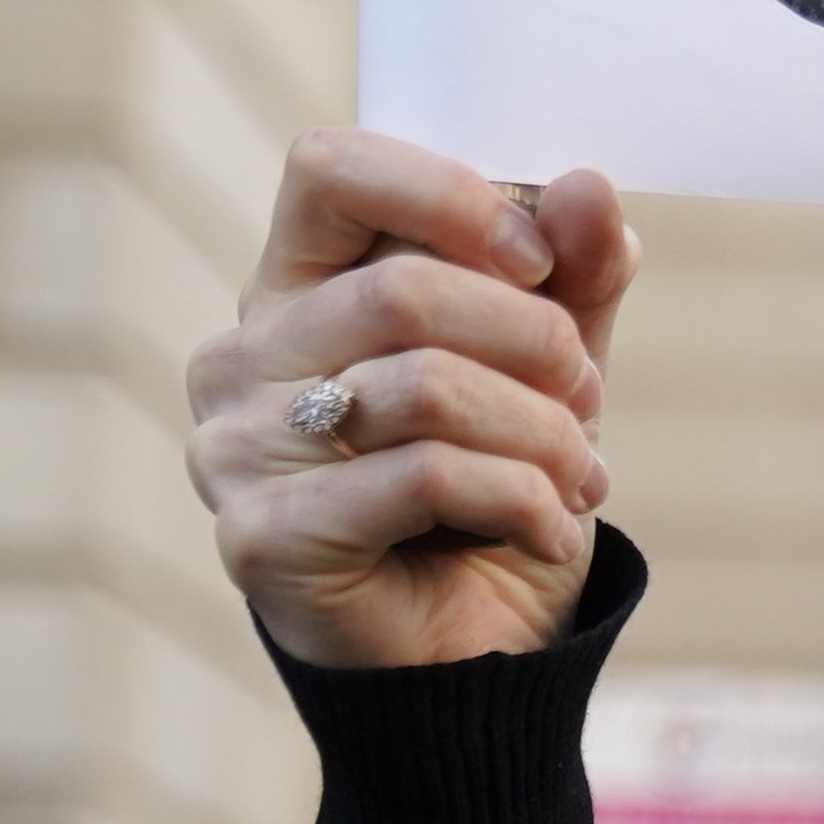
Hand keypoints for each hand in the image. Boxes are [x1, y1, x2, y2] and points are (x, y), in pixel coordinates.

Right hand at [185, 131, 631, 669]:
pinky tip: (550, 534)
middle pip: (403, 290)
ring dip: (542, 434)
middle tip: (587, 402)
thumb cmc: (494, 494)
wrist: (474, 656)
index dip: (448, 197)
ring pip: (422, 387)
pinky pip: (423, 477)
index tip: (538, 263)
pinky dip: (522, 501)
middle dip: (536, 344)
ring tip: (580, 479)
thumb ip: (572, 277)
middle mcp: (241, 358)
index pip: (328, 167)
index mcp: (296, 288)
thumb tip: (587, 185)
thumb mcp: (551, 371)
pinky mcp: (261, 538)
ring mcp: (236, 449)